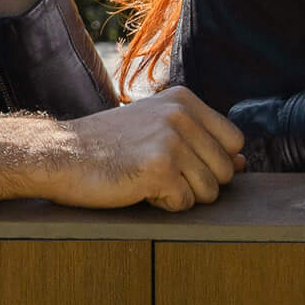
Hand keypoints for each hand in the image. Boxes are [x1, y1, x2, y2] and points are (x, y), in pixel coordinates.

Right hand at [50, 88, 245, 211]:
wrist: (61, 154)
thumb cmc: (106, 145)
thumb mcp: (155, 127)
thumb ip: (200, 139)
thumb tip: (243, 163)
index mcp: (184, 99)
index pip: (234, 140)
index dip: (214, 162)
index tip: (183, 164)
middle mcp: (181, 115)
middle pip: (226, 170)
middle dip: (198, 183)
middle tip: (159, 174)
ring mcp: (172, 140)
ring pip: (209, 191)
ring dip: (180, 196)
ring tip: (147, 179)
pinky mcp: (160, 168)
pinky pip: (184, 204)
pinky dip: (163, 205)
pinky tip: (138, 188)